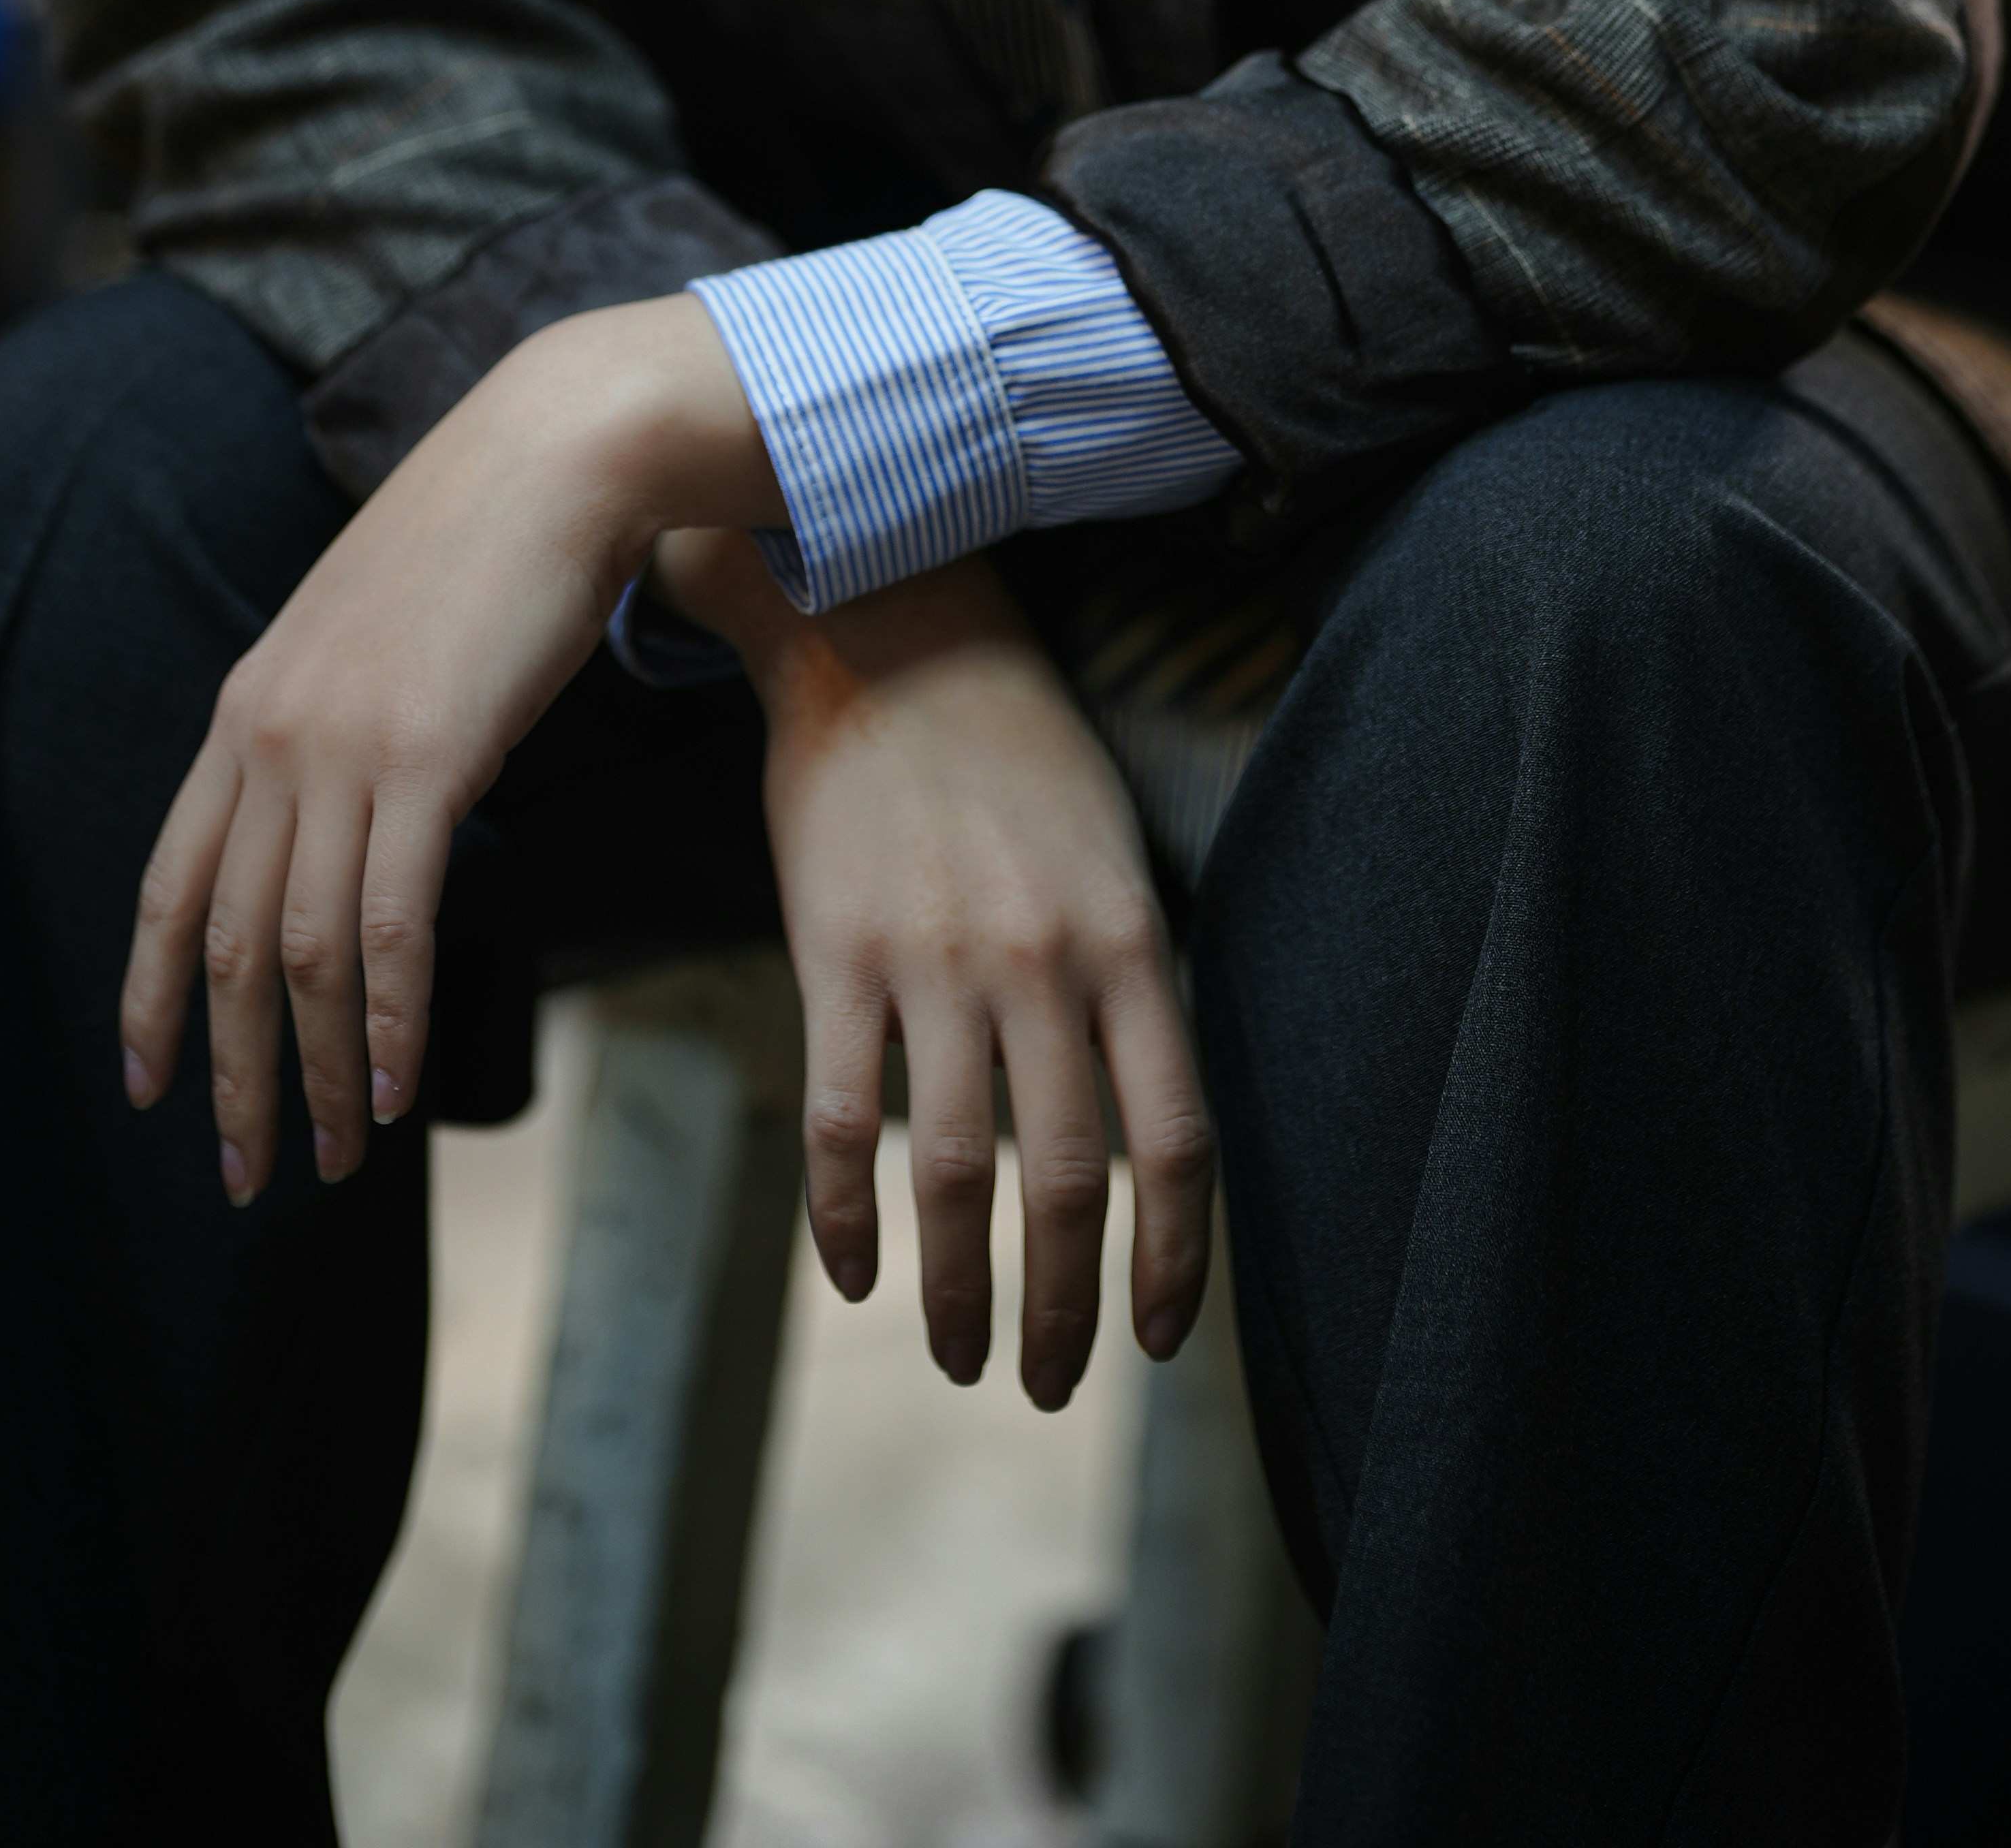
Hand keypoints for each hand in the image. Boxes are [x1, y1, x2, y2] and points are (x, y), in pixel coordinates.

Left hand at [121, 297, 780, 1203]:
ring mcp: (345, 748)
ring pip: (308, 955)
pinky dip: (391, 1023)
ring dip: (318, 1072)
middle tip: (247, 1173)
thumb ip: (329, 729)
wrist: (550, 454)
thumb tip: (332, 819)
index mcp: (244, 713)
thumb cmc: (475, 547)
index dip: (152, 1000)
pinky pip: (395, 926)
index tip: (149, 1089)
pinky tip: (395, 1089)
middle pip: (229, 946)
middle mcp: (272, 738)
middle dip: (233, 1075)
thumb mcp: (365, 642)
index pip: (168, 887)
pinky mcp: (429, 758)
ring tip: (333, 1156)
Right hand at [655, 528, 1214, 1411]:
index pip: (1175, 1140)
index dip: (1174, 1259)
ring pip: (957, 1174)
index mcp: (1125, 937)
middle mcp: (1040, 959)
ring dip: (962, 1292)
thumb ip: (1124, 978)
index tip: (1159, 1340)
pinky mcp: (835, 952)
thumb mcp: (1106, 846)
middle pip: (1065, 1182)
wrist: (886, 626)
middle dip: (1063, 1310)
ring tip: (961, 1356)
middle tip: (1046, 1384)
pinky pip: (845, 1120)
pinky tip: (856, 1276)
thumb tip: (1140, 1125)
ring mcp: (934, 958)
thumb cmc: (1010, 745)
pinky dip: (849, 1220)